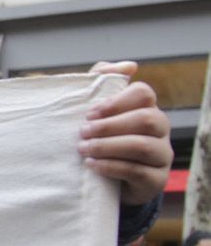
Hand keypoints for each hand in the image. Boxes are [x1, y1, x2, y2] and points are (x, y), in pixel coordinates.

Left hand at [79, 62, 172, 205]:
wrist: (107, 179)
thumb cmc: (101, 138)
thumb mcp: (96, 111)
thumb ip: (103, 81)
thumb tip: (129, 66)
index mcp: (146, 109)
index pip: (144, 93)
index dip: (116, 101)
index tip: (90, 112)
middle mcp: (160, 130)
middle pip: (147, 119)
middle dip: (110, 125)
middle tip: (82, 132)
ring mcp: (162, 155)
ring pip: (143, 146)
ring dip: (108, 146)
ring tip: (83, 149)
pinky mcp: (156, 180)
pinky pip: (138, 171)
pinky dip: (111, 166)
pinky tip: (92, 165)